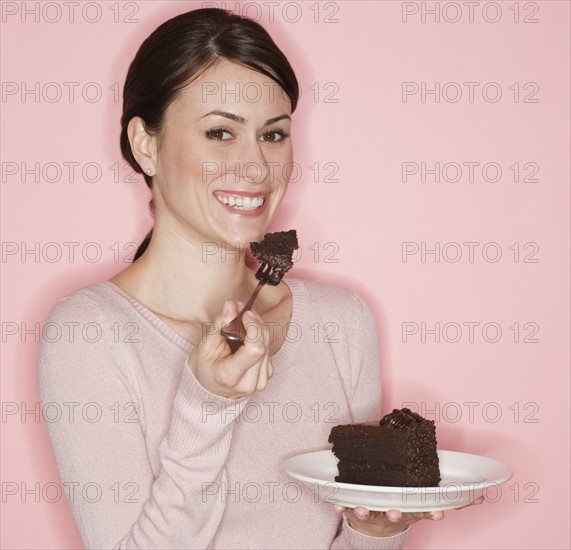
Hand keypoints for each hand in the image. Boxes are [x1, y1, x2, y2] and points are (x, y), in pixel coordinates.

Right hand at [187, 300, 273, 398]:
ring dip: (258, 329)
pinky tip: (246, 338)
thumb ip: (220, 322)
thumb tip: (232, 305)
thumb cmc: (204, 366)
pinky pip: (268, 351)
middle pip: (263, 344)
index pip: (255, 349)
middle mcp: (249, 382)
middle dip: (255, 322)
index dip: (254, 327)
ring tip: (242, 324)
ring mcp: (260, 382)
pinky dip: (259, 340)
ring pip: (268, 346)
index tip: (244, 314)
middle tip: (241, 311)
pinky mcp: (266, 376)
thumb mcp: (205, 344)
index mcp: (230, 376)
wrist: (208, 387)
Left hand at [334, 495, 484, 537]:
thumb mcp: (424, 504)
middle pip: (396, 514)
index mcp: (410, 509)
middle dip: (396, 514)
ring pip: (369, 512)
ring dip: (364, 511)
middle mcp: (392, 512)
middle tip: (396, 512)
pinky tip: (335, 503)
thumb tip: (481, 496)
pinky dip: (339, 505)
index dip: (430, 514)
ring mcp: (373, 512)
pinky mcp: (354, 508)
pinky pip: (344, 506)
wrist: (373, 526)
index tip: (437, 514)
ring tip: (360, 508)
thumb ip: (450, 499)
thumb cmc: (400, 504)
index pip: (423, 512)